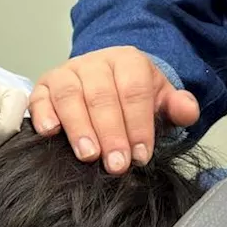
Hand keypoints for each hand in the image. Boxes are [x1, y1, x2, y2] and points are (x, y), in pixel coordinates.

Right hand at [29, 46, 199, 173]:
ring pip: (69, 95)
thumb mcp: (159, 99)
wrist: (104, 81)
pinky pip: (39, 97)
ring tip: (88, 155)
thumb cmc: (132, 98)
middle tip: (116, 165)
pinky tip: (50, 132)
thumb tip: (187, 111)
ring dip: (78, 127)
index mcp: (127, 61)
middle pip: (101, 95)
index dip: (138, 124)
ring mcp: (66, 73)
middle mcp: (94, 62)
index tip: (140, 156)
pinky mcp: (42, 87)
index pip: (134, 90)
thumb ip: (177, 107)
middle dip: (110, 132)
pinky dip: (42, 114)